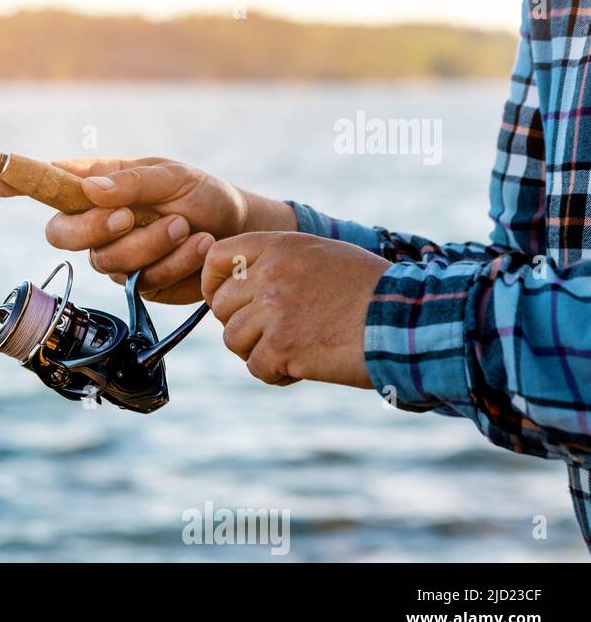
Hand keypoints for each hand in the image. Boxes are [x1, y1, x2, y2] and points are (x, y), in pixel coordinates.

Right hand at [0, 158, 296, 303]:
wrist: (239, 233)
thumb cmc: (203, 194)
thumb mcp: (173, 178)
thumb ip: (132, 183)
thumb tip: (90, 191)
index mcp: (97, 185)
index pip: (45, 182)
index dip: (14, 180)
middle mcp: (96, 221)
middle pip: (60, 234)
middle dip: (92, 228)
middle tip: (127, 216)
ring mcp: (114, 255)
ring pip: (106, 261)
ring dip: (149, 244)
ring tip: (184, 226)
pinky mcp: (138, 283)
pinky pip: (141, 280)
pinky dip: (173, 262)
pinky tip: (196, 245)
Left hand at [199, 232, 390, 387]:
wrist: (408, 320)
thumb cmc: (371, 291)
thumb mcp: (323, 256)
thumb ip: (279, 264)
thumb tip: (241, 287)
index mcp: (280, 247)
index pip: (217, 258)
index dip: (213, 284)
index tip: (226, 302)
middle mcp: (271, 274)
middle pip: (222, 306)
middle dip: (242, 325)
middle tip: (273, 334)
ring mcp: (275, 311)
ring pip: (234, 339)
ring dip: (259, 352)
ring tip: (293, 352)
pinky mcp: (284, 346)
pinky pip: (256, 367)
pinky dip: (276, 374)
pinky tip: (302, 368)